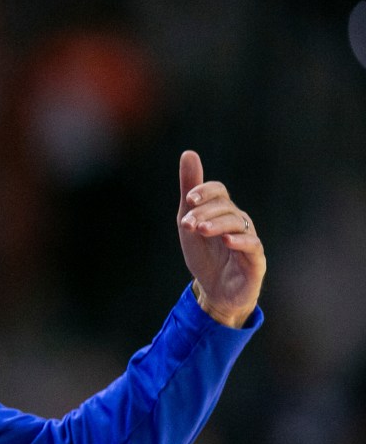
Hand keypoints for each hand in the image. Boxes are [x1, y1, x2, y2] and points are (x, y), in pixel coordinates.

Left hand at [177, 150, 265, 327]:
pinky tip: (227, 240)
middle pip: (225, 207)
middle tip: (187, 224)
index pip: (219, 191)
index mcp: (223, 211)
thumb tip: (188, 153)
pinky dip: (240, 241)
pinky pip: (252, 246)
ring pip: (238, 224)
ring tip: (201, 230)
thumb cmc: (205, 255)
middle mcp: (239, 222)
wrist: (214, 290)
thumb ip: (190, 192)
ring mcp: (249, 240)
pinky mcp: (256, 260)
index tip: (190, 200)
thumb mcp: (189, 223)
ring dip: (217, 225)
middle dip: (204, 213)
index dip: (205, 192)